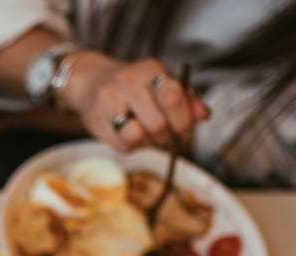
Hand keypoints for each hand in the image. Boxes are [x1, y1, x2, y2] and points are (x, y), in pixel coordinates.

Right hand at [57, 51, 209, 152]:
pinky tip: (132, 136)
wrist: (92, 83)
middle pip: (158, 123)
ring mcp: (108, 100)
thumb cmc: (137, 88)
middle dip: (169, 138)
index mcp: (150, 69)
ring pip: (138, 136)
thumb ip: (187, 100)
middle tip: (170, 139)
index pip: (174, 97)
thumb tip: (203, 114)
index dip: (185, 122)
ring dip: (150, 144)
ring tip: (151, 137)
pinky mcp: (97, 121)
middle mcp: (127, 81)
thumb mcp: (163, 85)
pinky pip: (123, 145)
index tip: (186, 132)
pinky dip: (133, 146)